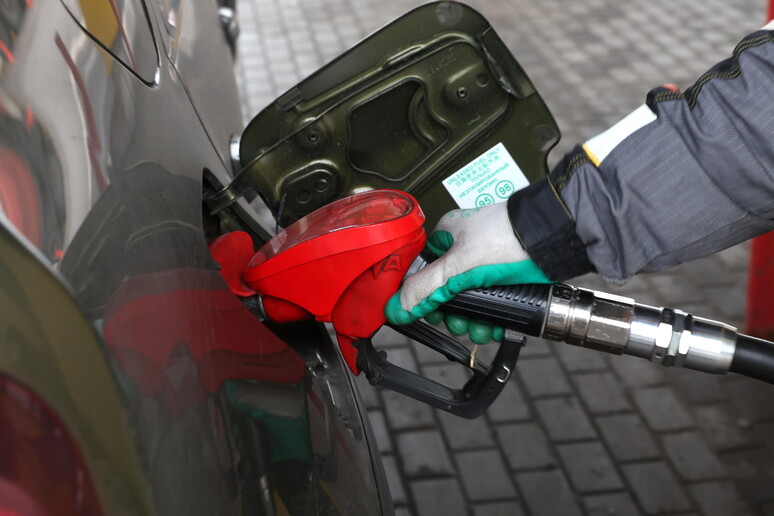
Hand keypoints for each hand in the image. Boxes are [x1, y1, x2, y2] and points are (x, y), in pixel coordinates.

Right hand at [384, 202, 551, 342]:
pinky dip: (491, 320)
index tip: (430, 314)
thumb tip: (395, 308)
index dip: (424, 298)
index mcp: (446, 238)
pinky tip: (496, 327)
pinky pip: (491, 305)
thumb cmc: (509, 238)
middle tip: (460, 324)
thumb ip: (426, 288)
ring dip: (473, 322)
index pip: (422, 274)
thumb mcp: (459, 266)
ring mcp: (486, 265)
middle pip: (445, 293)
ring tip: (481, 329)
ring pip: (469, 303)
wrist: (554, 239)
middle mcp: (464, 251)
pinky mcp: (505, 279)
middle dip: (453, 315)